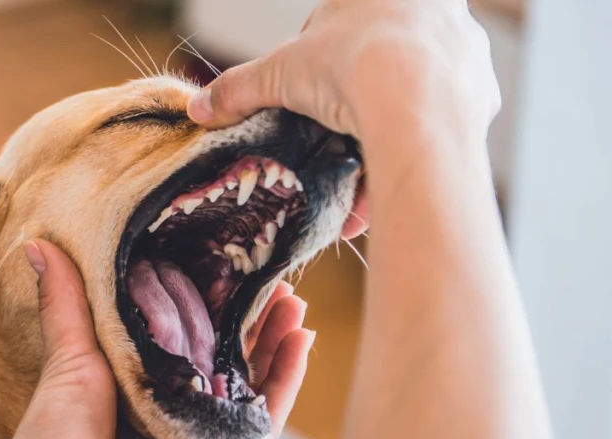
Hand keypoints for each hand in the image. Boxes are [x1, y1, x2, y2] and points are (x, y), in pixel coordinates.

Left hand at [0, 239, 314, 438]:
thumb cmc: (55, 434)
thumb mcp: (70, 353)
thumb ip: (66, 300)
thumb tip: (38, 244)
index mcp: (145, 381)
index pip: (192, 336)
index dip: (216, 303)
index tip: (233, 266)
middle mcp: (177, 406)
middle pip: (230, 358)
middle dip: (256, 319)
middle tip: (276, 279)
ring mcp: (202, 433)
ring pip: (253, 383)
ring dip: (278, 342)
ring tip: (294, 302)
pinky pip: (263, 419)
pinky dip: (286, 382)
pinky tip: (300, 342)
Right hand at [187, 0, 500, 238]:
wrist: (415, 100)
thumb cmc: (351, 66)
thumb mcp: (279, 75)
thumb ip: (237, 89)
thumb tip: (197, 108)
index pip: (345, 26)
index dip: (320, 65)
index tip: (308, 98)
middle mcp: (433, 11)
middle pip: (383, 61)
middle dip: (356, 100)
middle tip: (332, 134)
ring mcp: (463, 53)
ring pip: (416, 96)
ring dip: (385, 131)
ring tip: (354, 172)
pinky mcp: (481, 95)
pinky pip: (439, 127)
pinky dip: (411, 153)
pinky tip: (387, 181)